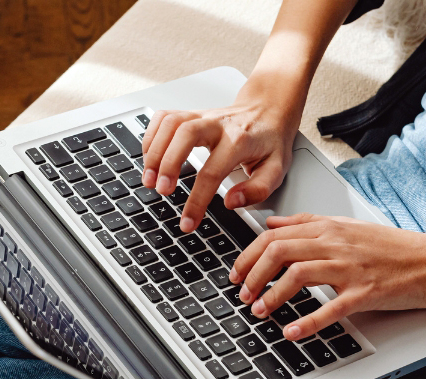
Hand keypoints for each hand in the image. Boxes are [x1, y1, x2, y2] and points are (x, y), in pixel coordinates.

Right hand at [140, 73, 301, 232]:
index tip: (187, 222)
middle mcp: (218, 124)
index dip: (197, 200)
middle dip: (168, 164)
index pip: (212, 172)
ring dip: (154, 150)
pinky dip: (151, 136)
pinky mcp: (191, 113)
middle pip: (184, 135)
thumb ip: (257, 190)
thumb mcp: (277, 169)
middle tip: (161, 191)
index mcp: (240, 141)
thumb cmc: (271, 141)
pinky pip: (164, 117)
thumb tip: (231, 202)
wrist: (269, 110)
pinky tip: (149, 157)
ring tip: (149, 178)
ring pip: (171, 123)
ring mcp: (202, 115)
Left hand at [229, 214, 425, 340]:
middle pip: (279, 251)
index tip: (237, 272)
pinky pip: (330, 308)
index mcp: (329, 227)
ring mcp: (351, 267)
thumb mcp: (347, 226)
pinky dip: (306, 321)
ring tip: (259, 311)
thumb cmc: (394, 248)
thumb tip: (272, 223)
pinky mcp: (366, 293)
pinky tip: (291, 331)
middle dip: (252, 274)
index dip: (248, 254)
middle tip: (241, 294)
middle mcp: (336, 243)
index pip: (275, 235)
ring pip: (298, 274)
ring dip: (271, 295)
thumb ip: (307, 223)